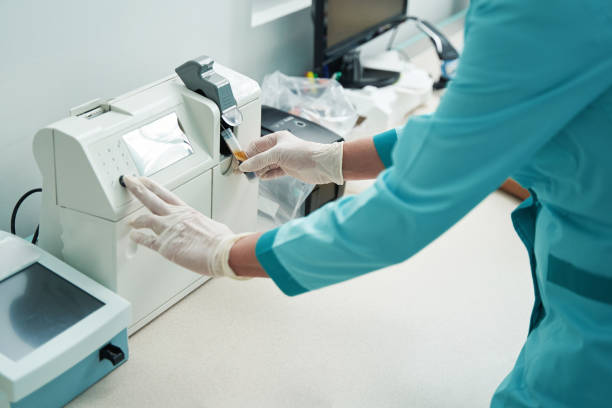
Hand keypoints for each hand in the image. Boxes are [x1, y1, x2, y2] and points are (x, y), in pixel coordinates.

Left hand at [123, 176, 249, 277]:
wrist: (223, 252)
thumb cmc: (222, 242)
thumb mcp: (214, 227)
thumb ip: (204, 226)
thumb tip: (208, 230)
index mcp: (187, 211)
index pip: (166, 194)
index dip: (152, 186)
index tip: (143, 180)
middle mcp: (176, 217)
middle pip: (151, 199)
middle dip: (137, 188)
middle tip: (128, 181)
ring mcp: (168, 229)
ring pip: (145, 218)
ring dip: (135, 218)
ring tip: (130, 219)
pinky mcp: (165, 245)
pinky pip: (146, 240)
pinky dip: (138, 237)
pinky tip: (133, 236)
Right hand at [238, 130, 343, 184]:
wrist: (322, 164)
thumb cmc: (305, 153)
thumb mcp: (277, 154)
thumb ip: (259, 160)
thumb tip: (245, 165)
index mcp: (276, 138)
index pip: (255, 145)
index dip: (246, 153)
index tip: (238, 161)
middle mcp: (279, 148)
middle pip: (259, 155)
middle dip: (251, 163)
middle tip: (242, 171)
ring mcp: (284, 159)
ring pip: (266, 165)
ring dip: (259, 170)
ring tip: (253, 174)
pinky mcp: (288, 169)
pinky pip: (273, 172)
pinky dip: (267, 175)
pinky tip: (262, 177)